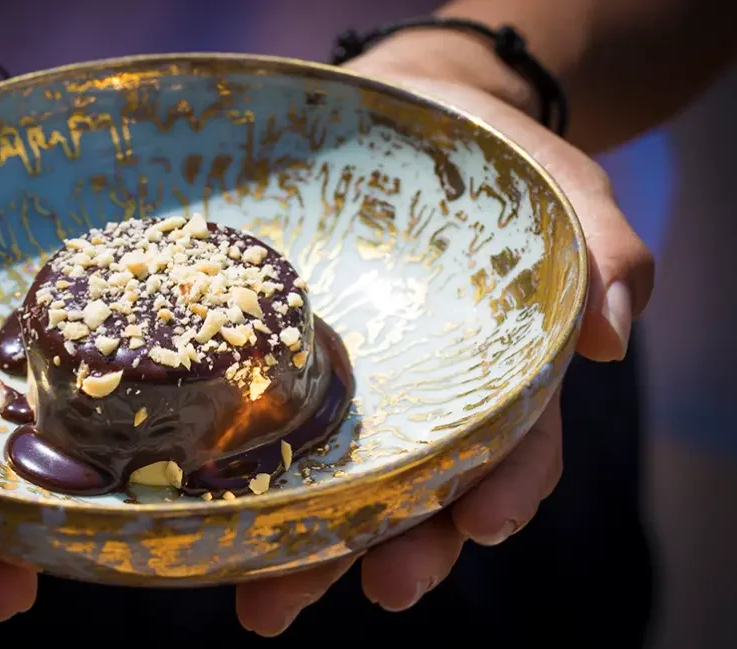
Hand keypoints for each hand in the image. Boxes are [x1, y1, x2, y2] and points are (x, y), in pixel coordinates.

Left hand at [234, 46, 654, 635]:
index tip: (480, 525)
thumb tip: (614, 338)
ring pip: (343, 490)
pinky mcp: (292, 371)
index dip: (505, 489)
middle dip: (405, 548)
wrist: (399, 116)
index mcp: (499, 376)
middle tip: (384, 588)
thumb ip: (603, 250)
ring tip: (271, 602)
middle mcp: (428, 402)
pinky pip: (273, 434)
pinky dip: (251, 487)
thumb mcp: (560, 189)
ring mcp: (358, 394)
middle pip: (424, 494)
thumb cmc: (489, 161)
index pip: (516, 447)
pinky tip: (218, 530)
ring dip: (315, 554)